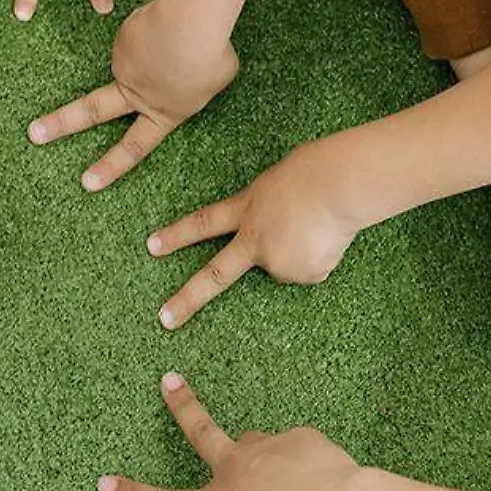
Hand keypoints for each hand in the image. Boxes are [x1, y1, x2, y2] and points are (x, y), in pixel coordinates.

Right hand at [28, 0, 237, 190]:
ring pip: (138, 58)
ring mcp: (124, 66)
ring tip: (185, 37)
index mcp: (164, 113)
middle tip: (33, 133)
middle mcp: (137, 94)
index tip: (87, 183)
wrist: (190, 22)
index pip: (135, 147)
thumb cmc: (211, 54)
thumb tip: (175, 72)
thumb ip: (192, 84)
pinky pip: (142, 33)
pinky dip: (157, 28)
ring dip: (156, 48)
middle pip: (91, 112)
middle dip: (60, 123)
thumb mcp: (215, 80)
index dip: (111, 166)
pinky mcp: (122, 39)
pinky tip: (173, 22)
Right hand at [98, 372, 365, 490]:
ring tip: (292, 484)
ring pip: (257, 445)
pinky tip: (328, 486)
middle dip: (181, 406)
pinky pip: (301, 452)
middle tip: (169, 382)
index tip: (105, 483)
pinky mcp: (302, 439)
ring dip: (266, 460)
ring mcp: (266, 449)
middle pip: (200, 430)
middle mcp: (233, 471)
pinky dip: (310, 468)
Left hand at [144, 139, 367, 328]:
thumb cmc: (317, 169)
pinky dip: (321, 257)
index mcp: (246, 208)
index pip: (203, 224)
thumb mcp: (279, 181)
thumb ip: (269, 208)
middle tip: (164, 320)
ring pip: (286, 266)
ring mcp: (275, 260)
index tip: (151, 246)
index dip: (177, 235)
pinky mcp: (302, 274)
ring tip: (320, 225)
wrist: (339, 184)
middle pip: (215, 275)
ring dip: (304, 250)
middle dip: (187, 299)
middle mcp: (254, 239)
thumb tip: (281, 227)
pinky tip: (329, 238)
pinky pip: (312, 270)